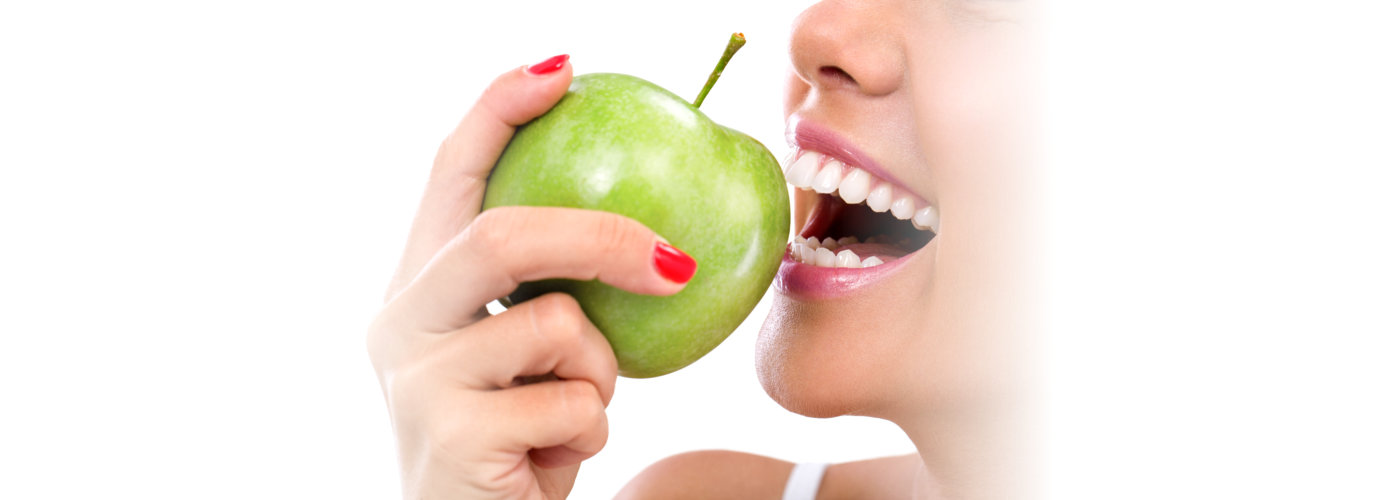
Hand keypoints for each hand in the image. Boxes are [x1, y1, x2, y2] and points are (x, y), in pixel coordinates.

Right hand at [366, 57, 693, 498]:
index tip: (563, 70)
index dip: (499, 110)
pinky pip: (574, 404)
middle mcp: (399, 321)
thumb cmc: (514, 441)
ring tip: (572, 415)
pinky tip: (552, 459)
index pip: (449, 175)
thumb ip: (552, 294)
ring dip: (598, 376)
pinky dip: (590, 431)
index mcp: (417, 288)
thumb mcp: (525, 357)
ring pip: (555, 326)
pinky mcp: (453, 435)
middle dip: (600, 237)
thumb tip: (653, 236)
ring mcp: (418, 378)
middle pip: (502, 235)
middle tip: (671, 263)